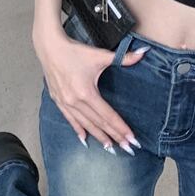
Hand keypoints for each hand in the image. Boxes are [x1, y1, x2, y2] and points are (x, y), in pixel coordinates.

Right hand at [37, 30, 147, 154]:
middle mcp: (75, 101)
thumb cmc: (74, 51)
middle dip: (114, 136)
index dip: (121, 128)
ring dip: (98, 136)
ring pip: (85, 124)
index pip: (108, 115)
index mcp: (86, 93)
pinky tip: (85, 139)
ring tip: (110, 148)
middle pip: (98, 123)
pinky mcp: (58, 101)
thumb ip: (123, 57)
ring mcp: (65, 103)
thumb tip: (144, 52)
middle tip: (128, 148)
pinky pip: (70, 120)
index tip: (132, 139)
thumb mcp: (100, 55)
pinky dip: (78, 130)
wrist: (50, 47)